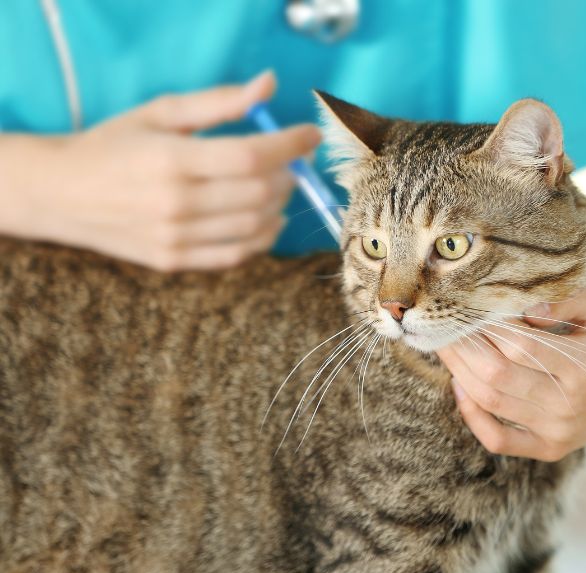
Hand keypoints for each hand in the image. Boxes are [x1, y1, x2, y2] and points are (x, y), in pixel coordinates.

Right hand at [2, 71, 320, 270]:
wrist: (62, 193)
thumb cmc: (113, 145)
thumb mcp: (159, 112)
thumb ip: (218, 102)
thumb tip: (268, 85)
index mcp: (171, 159)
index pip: (251, 155)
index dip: (290, 144)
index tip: (311, 134)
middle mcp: (175, 203)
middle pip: (259, 193)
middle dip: (289, 173)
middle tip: (292, 160)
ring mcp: (176, 238)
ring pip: (255, 226)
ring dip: (281, 204)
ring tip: (279, 185)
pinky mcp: (175, 261)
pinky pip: (236, 255)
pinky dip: (263, 237)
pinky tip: (267, 218)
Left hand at [437, 277, 585, 460]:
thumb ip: (568, 298)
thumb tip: (525, 306)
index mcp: (584, 369)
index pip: (519, 346)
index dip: (487, 325)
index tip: (470, 303)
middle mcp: (568, 407)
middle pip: (496, 375)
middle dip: (463, 346)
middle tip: (444, 321)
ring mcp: (558, 433)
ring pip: (490, 403)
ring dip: (459, 371)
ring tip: (445, 343)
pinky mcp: (549, 447)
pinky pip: (497, 439)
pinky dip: (471, 415)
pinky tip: (459, 385)